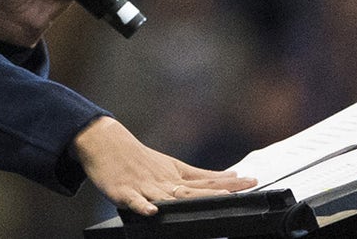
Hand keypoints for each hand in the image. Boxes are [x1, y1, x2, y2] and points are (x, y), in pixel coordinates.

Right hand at [71, 117, 256, 214]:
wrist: (104, 144)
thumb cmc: (140, 159)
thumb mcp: (172, 165)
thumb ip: (200, 176)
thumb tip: (232, 177)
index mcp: (175, 175)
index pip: (206, 180)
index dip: (228, 182)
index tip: (251, 181)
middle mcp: (163, 181)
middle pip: (192, 189)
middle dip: (215, 191)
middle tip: (236, 191)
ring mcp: (144, 186)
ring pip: (167, 196)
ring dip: (185, 199)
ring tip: (204, 201)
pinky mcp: (123, 192)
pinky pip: (134, 201)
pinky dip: (143, 206)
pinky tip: (152, 211)